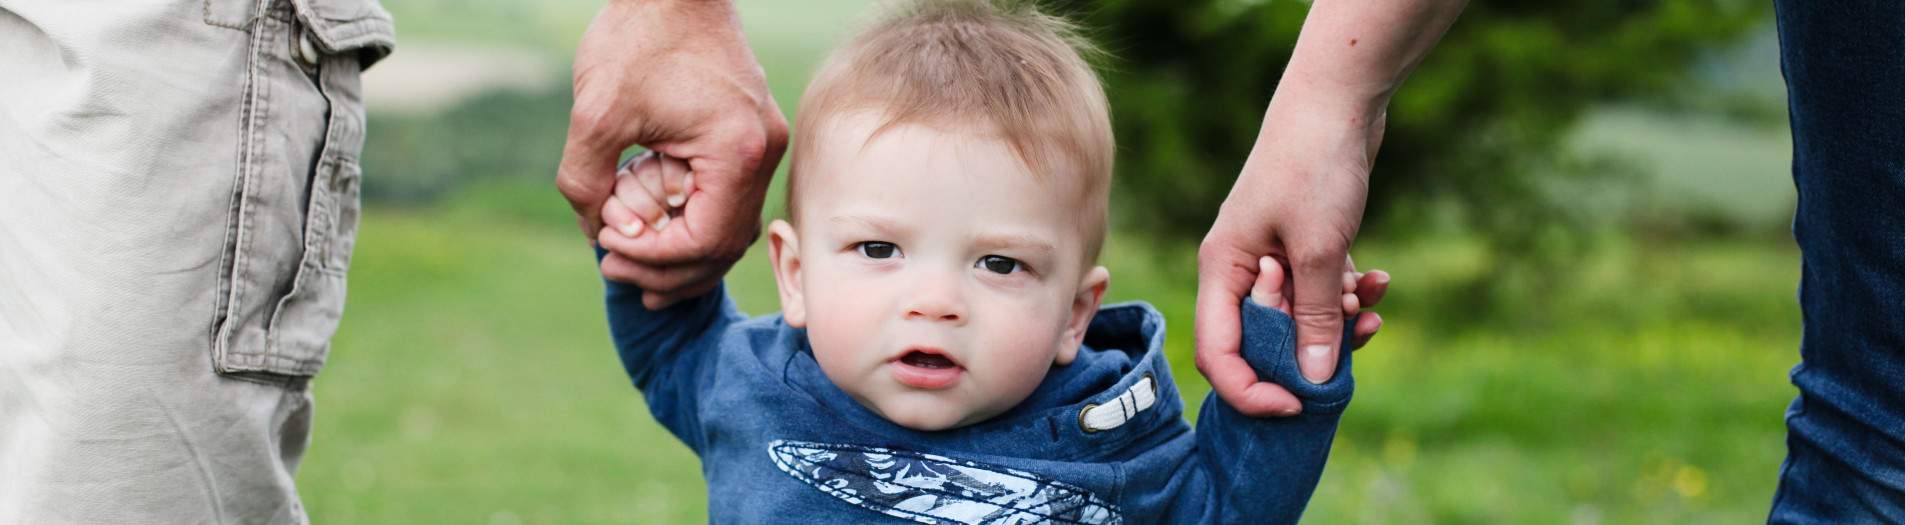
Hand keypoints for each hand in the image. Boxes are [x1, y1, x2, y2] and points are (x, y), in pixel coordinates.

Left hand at [557, 0, 788, 307]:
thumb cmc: (638, 39)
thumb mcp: (596, 115)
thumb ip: (587, 181)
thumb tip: (596, 233)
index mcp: (735, 151)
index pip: (704, 239)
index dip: (654, 258)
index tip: (608, 251)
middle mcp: (763, 152)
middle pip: (725, 245)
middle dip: (670, 269)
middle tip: (617, 274)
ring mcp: (764, 144)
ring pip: (733, 227)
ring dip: (685, 253)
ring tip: (637, 268)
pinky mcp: (752, 134)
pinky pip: (731, 198)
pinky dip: (698, 221)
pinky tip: (660, 230)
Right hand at [1196, 95, 1384, 416]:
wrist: (1337, 101)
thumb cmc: (1313, 167)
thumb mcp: (1318, 251)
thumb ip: (1314, 318)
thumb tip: (1313, 381)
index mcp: (1222, 271)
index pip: (1217, 353)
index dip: (1251, 390)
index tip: (1297, 404)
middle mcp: (1240, 269)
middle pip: (1264, 340)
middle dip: (1310, 350)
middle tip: (1352, 341)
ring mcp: (1272, 258)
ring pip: (1300, 318)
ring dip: (1338, 321)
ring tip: (1368, 303)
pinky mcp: (1303, 246)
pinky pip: (1322, 291)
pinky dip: (1350, 293)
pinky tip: (1378, 279)